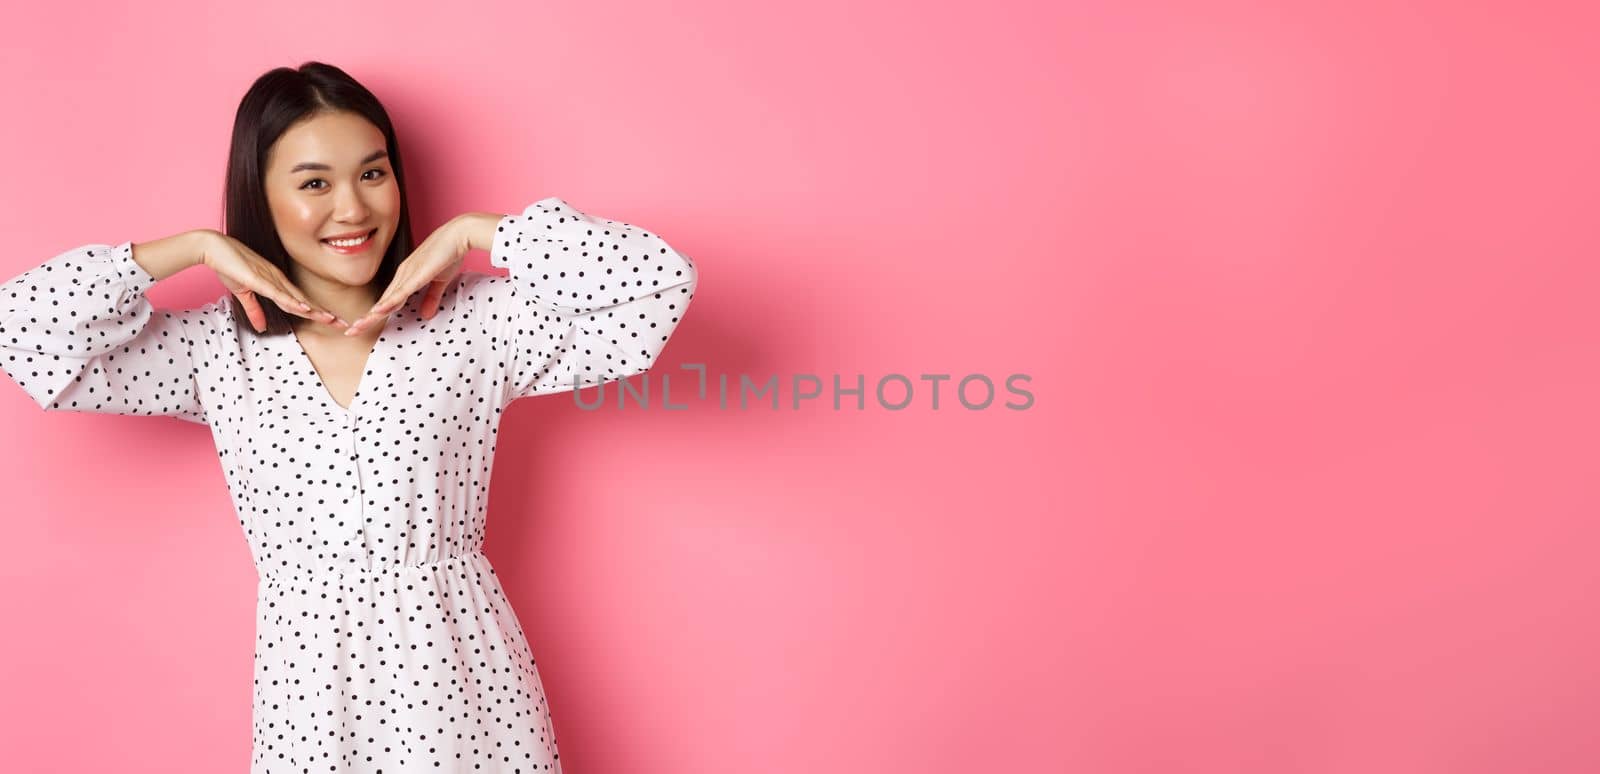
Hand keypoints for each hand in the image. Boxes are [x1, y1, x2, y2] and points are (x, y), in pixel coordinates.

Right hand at [197, 231, 340, 332]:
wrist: (212, 247)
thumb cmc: (228, 266)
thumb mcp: (244, 293)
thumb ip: (255, 310)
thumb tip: (262, 328)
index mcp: (277, 283)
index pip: (301, 301)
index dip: (318, 312)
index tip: (334, 321)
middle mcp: (279, 280)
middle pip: (305, 301)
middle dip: (324, 314)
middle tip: (343, 324)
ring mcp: (270, 278)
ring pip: (296, 299)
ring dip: (314, 310)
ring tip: (331, 320)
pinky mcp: (258, 279)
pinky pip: (278, 292)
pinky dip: (292, 301)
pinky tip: (305, 308)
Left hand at [343, 213, 497, 336]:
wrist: (458, 235)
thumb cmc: (449, 253)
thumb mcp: (439, 281)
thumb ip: (431, 298)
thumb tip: (426, 315)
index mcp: (406, 277)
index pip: (388, 301)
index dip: (375, 315)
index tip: (364, 326)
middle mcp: (402, 276)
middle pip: (381, 303)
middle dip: (366, 319)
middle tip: (352, 332)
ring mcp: (407, 274)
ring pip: (386, 300)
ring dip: (371, 315)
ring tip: (357, 328)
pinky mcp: (416, 274)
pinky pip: (399, 292)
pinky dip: (387, 303)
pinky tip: (376, 312)